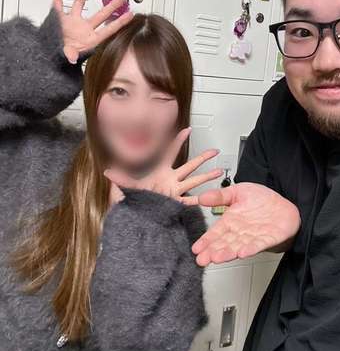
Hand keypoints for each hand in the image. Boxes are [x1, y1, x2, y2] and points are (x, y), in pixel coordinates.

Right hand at [52, 0, 133, 63]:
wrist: (50, 57)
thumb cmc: (62, 59)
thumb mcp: (68, 57)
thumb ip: (70, 55)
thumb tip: (72, 58)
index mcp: (90, 39)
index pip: (109, 29)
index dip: (120, 22)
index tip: (130, 14)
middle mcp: (83, 29)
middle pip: (101, 15)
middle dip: (111, 6)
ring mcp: (72, 23)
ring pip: (79, 5)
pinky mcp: (59, 20)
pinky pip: (58, 6)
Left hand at [104, 128, 223, 204]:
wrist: (135, 220)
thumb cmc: (131, 203)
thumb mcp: (126, 188)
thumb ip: (120, 179)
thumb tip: (109, 171)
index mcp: (160, 172)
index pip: (171, 152)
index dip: (179, 141)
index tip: (187, 130)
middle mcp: (170, 180)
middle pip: (190, 165)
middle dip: (202, 158)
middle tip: (214, 152)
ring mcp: (175, 191)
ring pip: (195, 181)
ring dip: (207, 177)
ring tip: (219, 171)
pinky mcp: (176, 204)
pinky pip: (190, 201)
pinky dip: (199, 200)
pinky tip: (209, 197)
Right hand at [192, 182, 300, 266]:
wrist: (284, 205)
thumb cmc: (261, 200)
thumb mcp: (237, 192)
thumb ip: (220, 196)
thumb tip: (201, 196)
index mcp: (231, 221)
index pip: (216, 233)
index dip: (206, 241)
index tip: (196, 249)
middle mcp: (240, 232)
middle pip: (224, 243)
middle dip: (213, 252)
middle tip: (202, 259)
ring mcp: (254, 237)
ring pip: (239, 246)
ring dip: (228, 253)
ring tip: (217, 257)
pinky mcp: (269, 239)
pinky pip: (259, 245)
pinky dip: (251, 249)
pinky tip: (242, 253)